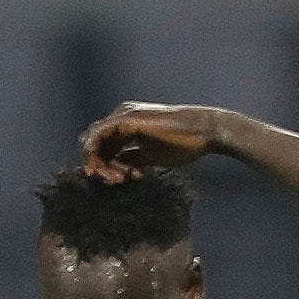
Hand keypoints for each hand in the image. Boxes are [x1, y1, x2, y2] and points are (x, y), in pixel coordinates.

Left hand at [81, 103, 236, 177]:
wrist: (203, 132)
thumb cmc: (184, 144)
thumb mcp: (152, 156)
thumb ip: (133, 159)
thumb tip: (119, 168)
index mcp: (128, 125)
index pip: (105, 144)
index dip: (104, 164)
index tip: (116, 182)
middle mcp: (123, 117)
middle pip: (97, 142)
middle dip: (99, 165)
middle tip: (113, 183)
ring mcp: (123, 115)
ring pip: (95, 139)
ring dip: (99, 162)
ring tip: (117, 180)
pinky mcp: (127, 119)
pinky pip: (99, 135)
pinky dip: (96, 152)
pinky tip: (102, 169)